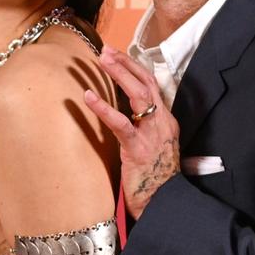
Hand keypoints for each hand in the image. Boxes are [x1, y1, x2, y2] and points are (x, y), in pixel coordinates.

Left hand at [83, 46, 179, 220]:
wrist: (165, 204)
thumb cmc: (155, 181)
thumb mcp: (152, 149)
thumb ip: (142, 130)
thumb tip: (124, 116)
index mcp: (166, 123)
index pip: (152, 87)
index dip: (135, 68)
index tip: (118, 55)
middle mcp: (162, 124)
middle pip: (147, 84)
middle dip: (127, 64)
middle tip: (107, 50)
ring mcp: (152, 135)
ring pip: (139, 96)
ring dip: (120, 74)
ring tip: (102, 60)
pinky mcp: (138, 149)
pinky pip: (121, 124)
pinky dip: (104, 107)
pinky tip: (88, 96)